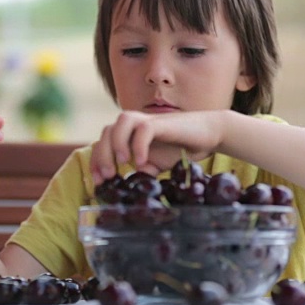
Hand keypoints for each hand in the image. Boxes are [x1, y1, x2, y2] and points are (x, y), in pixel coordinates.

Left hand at [90, 110, 223, 183]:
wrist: (208, 134)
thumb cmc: (180, 148)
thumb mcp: (157, 165)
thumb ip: (143, 170)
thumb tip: (132, 179)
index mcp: (129, 134)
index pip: (103, 143)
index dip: (96, 162)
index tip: (98, 182)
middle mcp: (135, 125)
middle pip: (107, 132)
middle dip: (102, 155)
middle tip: (107, 176)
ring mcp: (148, 121)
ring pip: (120, 123)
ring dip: (116, 143)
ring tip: (122, 164)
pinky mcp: (162, 123)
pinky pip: (144, 129)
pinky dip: (139, 145)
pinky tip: (142, 163)